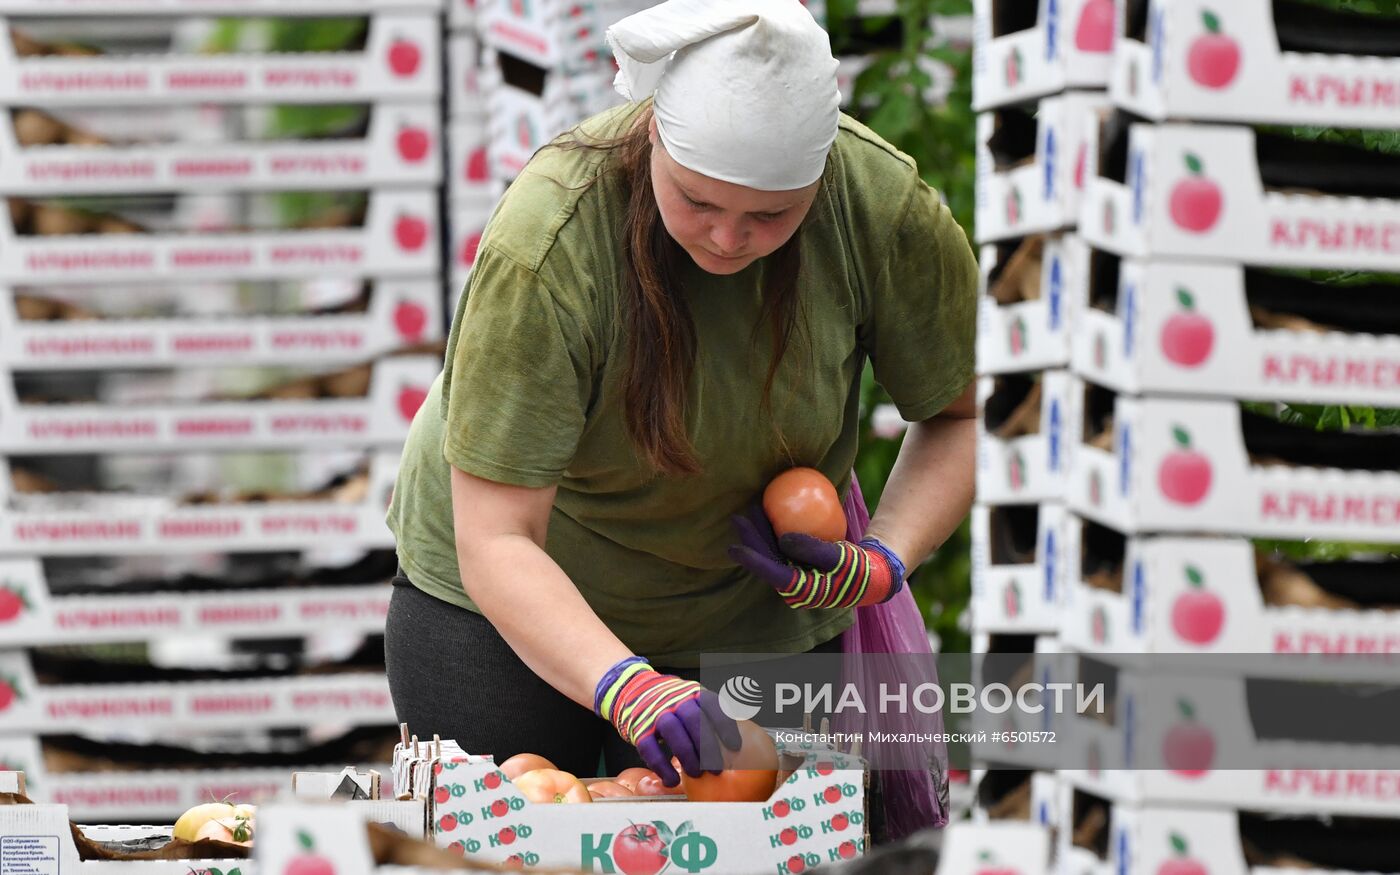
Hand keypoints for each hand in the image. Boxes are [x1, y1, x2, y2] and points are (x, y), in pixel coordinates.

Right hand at [594, 657, 741, 785]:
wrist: (631, 689)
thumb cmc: (670, 701)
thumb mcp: (690, 697)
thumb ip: (709, 713)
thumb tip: (735, 740)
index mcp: (692, 692)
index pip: (712, 705)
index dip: (725, 726)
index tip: (735, 747)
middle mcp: (675, 700)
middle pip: (695, 720)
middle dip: (708, 747)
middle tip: (717, 769)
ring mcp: (655, 714)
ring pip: (674, 732)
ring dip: (687, 756)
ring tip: (696, 775)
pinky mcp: (638, 729)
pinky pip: (650, 748)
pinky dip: (661, 767)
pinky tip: (671, 780)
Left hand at [728, 505, 906, 608]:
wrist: (871, 577)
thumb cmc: (857, 569)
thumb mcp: (839, 558)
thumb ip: (812, 549)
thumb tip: (784, 539)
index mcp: (802, 590)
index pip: (773, 574)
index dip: (752, 561)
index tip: (735, 548)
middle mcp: (794, 585)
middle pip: (767, 560)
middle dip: (751, 540)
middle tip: (737, 518)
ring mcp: (796, 576)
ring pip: (772, 553)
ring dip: (760, 534)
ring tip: (749, 513)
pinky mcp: (800, 567)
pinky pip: (782, 549)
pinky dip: (774, 533)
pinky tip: (770, 516)